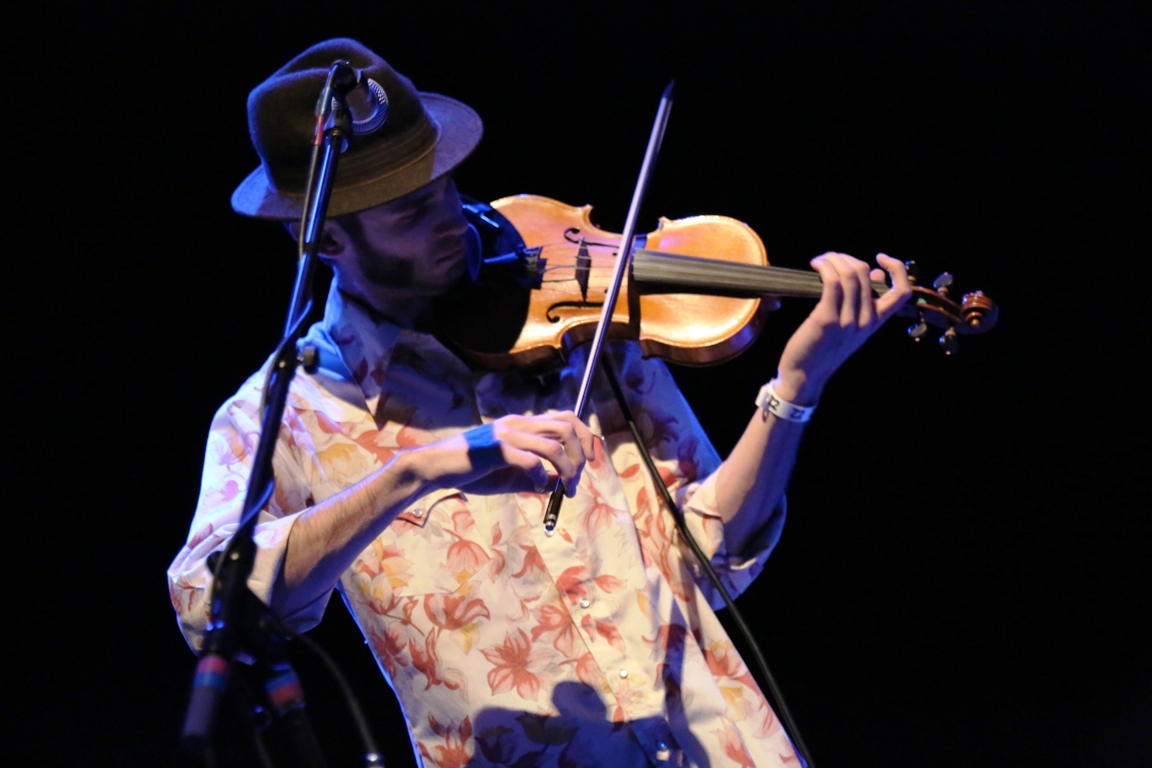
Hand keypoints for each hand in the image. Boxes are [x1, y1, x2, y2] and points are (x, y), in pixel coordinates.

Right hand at [410, 412, 595, 496]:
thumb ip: (535, 478)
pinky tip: (533, 486)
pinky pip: (531, 461)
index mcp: (522, 424)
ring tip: (565, 489)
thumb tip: (560, 486)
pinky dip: (540, 477)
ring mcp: (507, 434)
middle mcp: (518, 423)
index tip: (591, 461)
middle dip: (581, 455)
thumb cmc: (471, 471)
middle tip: (576, 481)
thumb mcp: (510, 475)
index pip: (566, 418)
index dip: (586, 437)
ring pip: (555, 445)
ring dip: (567, 470)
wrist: (436, 468)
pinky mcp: (497, 448)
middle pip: (567, 427)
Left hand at [774, 253, 911, 402]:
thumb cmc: (825, 347)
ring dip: (833, 259)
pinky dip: (825, 268)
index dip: (897, 269)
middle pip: (865, 273)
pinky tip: (816, 265)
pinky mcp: (827, 319)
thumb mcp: (853, 326)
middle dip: (846, 258)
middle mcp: (867, 321)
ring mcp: (848, 321)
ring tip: (820, 260)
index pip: (903, 291)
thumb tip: (877, 273)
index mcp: (877, 321)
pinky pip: (832, 282)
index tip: (880, 258)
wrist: (805, 375)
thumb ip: (866, 300)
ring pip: (849, 274)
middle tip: (830, 258)